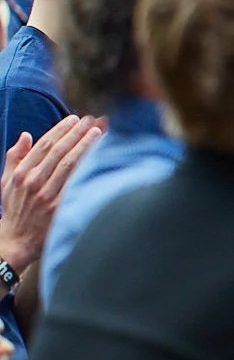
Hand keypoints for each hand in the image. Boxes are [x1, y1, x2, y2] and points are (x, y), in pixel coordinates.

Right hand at [0, 115, 101, 269]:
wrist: (16, 240)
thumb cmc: (13, 208)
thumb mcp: (5, 181)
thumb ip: (14, 157)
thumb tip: (25, 135)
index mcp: (21, 173)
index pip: (44, 145)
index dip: (61, 129)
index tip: (74, 119)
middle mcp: (34, 182)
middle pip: (59, 151)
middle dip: (76, 133)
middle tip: (91, 121)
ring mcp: (47, 195)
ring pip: (69, 164)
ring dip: (85, 146)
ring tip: (98, 133)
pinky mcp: (59, 208)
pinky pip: (76, 184)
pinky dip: (87, 169)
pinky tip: (99, 158)